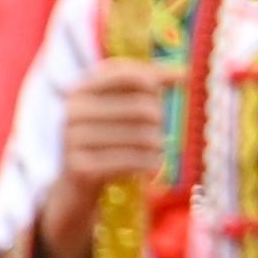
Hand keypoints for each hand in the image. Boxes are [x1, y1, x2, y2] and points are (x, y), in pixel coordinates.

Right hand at [35, 58, 172, 257]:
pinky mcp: (80, 167)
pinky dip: (150, 164)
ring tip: (154, 150)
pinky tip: (150, 167)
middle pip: (143, 109)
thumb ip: (149, 83)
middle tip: (157, 132)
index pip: (130, 76)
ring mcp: (73, 140)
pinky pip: (133, 161)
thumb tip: (184, 73)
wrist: (76, 184)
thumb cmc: (108, 138)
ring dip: (158, 146)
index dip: (157, 81)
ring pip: (143, 137)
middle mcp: (73, 111)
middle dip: (160, 121)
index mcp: (81, 90)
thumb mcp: (121, 107)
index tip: (177, 85)